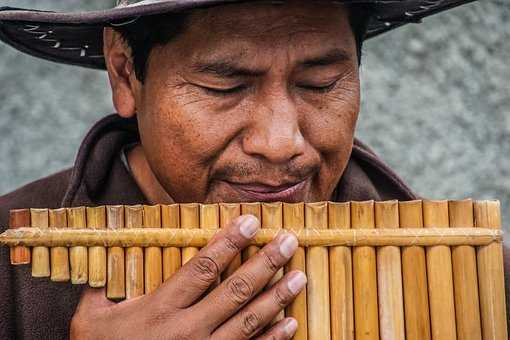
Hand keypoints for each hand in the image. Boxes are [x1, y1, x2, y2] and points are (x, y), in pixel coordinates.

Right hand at [70, 214, 305, 339]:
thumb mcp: (91, 319)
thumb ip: (102, 286)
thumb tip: (109, 253)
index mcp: (160, 308)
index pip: (203, 267)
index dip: (229, 242)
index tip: (251, 221)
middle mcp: (187, 330)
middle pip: (235, 291)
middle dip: (265, 262)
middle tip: (288, 240)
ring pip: (248, 321)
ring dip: (277, 297)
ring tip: (299, 275)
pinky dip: (272, 339)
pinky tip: (291, 323)